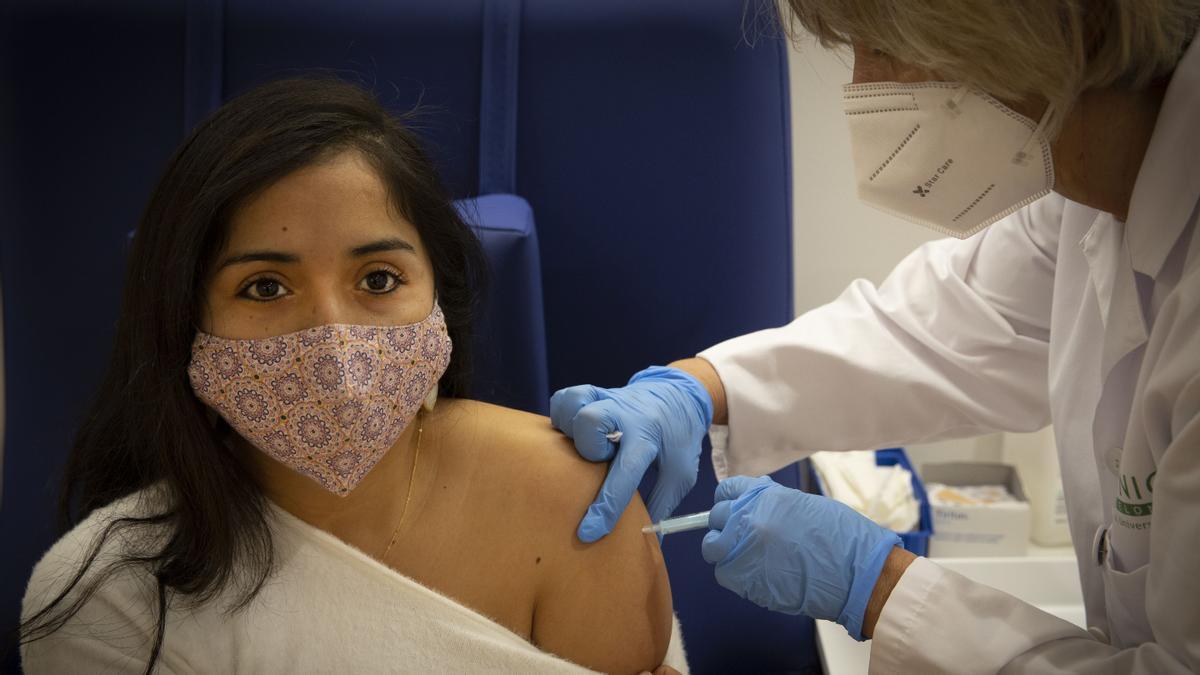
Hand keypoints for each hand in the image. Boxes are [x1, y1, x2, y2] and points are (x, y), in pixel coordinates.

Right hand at [550, 366, 713, 541]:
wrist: (677, 396)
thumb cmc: (677, 440)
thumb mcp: (680, 475)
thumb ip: (661, 507)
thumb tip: (649, 545)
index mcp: (648, 437)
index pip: (625, 473)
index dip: (606, 507)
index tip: (588, 533)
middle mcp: (624, 414)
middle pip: (590, 422)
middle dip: (589, 448)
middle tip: (603, 459)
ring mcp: (605, 399)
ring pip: (572, 407)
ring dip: (571, 430)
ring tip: (584, 445)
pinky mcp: (591, 393)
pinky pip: (562, 400)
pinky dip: (562, 416)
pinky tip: (574, 432)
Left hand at [701, 475, 901, 640]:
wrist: (856, 573)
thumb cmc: (840, 537)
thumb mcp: (802, 504)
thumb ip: (771, 503)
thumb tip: (753, 504)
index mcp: (764, 496)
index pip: (727, 490)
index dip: (728, 500)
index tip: (730, 507)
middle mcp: (748, 519)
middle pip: (716, 517)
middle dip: (725, 525)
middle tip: (741, 536)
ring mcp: (744, 550)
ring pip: (712, 548)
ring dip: (723, 551)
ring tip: (744, 557)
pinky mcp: (745, 580)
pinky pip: (725, 574)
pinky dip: (735, 575)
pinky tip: (755, 575)